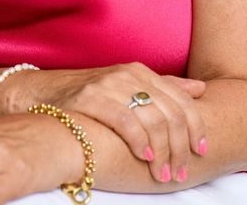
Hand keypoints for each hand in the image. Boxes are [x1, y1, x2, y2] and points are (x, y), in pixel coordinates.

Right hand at [10, 63, 206, 184]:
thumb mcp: (128, 86)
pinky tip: (144, 157)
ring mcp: (110, 84)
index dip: (196, 127)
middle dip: (180, 147)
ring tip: (163, 174)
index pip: (180, 99)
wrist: (44, 92)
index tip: (202, 151)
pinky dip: (139, 142)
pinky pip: (125, 121)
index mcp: (141, 71)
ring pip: (152, 120)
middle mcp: (128, 74)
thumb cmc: (91, 95)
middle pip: (170, 113)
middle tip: (180, 172)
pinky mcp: (91, 98)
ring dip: (163, 153)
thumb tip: (200, 88)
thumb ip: (163, 87)